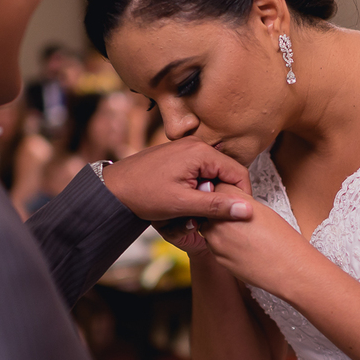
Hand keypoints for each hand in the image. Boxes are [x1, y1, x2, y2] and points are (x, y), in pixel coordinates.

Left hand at [100, 137, 252, 222]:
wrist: (113, 188)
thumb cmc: (142, 193)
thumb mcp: (183, 204)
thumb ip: (217, 206)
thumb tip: (247, 211)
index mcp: (201, 152)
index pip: (239, 173)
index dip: (242, 196)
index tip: (236, 215)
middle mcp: (196, 145)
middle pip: (227, 172)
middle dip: (223, 195)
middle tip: (210, 215)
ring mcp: (187, 149)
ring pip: (213, 174)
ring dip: (210, 193)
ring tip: (195, 209)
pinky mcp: (180, 156)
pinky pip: (200, 172)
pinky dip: (199, 188)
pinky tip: (186, 201)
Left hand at [198, 183, 311, 293]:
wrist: (288, 269)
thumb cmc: (282, 240)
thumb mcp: (261, 209)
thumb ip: (240, 201)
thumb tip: (231, 199)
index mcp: (231, 206)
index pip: (217, 189)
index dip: (226, 193)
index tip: (233, 198)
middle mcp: (218, 223)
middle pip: (210, 210)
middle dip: (220, 211)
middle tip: (238, 217)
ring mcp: (216, 243)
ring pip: (210, 229)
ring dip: (220, 228)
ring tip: (243, 233)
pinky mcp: (218, 259)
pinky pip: (215, 246)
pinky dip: (225, 243)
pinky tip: (243, 246)